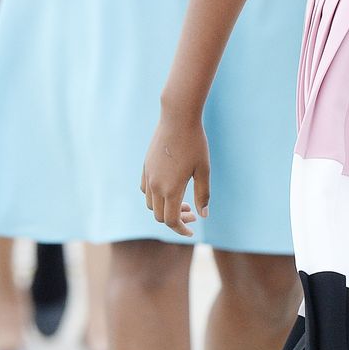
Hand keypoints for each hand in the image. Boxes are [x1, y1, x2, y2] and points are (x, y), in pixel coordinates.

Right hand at [141, 113, 210, 236]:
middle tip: (192, 212)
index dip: (181, 229)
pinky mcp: (145, 166)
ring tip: (182, 201)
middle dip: (175, 219)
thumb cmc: (195, 142)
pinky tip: (168, 189)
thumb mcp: (203, 169)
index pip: (171, 221)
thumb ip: (203, 194)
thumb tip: (203, 215)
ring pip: (150, 204)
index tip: (191, 232)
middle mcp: (155, 185)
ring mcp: (148, 175)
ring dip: (164, 208)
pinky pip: (145, 190)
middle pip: (159, 215)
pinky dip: (155, 197)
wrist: (177, 117)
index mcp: (170, 189)